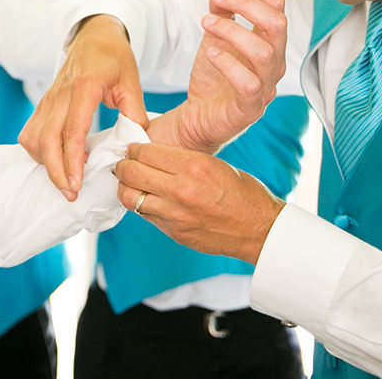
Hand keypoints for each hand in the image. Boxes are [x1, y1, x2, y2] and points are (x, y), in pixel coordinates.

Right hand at [19, 15, 147, 200]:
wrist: (94, 35)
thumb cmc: (114, 58)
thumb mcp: (132, 81)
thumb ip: (134, 111)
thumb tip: (134, 142)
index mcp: (84, 87)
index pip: (72, 131)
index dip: (72, 161)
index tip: (76, 184)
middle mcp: (61, 93)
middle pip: (47, 139)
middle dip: (56, 171)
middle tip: (70, 193)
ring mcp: (48, 97)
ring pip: (33, 136)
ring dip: (45, 162)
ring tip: (66, 177)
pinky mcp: (43, 102)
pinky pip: (31, 130)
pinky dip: (38, 150)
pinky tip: (56, 159)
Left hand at [115, 143, 283, 262]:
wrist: (259, 229)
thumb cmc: (242, 192)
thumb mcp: (213, 164)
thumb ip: (182, 161)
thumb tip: (153, 157)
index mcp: (193, 166)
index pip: (146, 152)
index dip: (135, 148)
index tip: (133, 148)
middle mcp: (181, 190)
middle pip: (131, 173)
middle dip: (122, 165)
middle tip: (123, 163)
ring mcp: (175, 215)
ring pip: (130, 198)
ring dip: (126, 188)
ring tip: (129, 183)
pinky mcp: (174, 232)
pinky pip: (146, 216)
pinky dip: (142, 205)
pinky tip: (147, 200)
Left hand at [154, 0, 286, 153]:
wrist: (199, 119)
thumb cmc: (214, 77)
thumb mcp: (215, 35)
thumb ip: (222, 8)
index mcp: (270, 42)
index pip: (277, 5)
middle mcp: (274, 63)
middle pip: (277, 23)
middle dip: (246, 2)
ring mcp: (265, 87)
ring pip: (264, 52)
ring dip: (232, 30)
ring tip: (205, 22)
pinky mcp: (249, 109)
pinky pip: (249, 84)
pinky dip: (228, 64)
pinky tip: (210, 53)